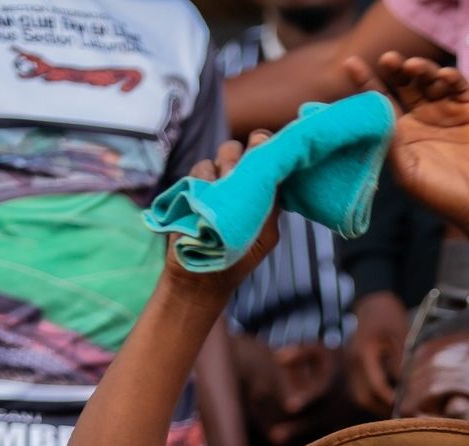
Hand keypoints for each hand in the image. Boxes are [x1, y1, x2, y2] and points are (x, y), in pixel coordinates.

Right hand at [164, 134, 280, 295]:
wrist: (204, 277)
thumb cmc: (240, 257)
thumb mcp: (266, 233)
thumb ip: (273, 202)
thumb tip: (277, 170)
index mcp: (257, 189)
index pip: (261, 154)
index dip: (261, 146)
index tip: (261, 148)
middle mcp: (234, 182)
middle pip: (236, 149)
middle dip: (237, 158)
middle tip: (236, 177)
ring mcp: (212, 184)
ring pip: (216, 158)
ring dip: (220, 172)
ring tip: (220, 194)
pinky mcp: (191, 189)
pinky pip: (198, 170)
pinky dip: (202, 180)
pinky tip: (205, 199)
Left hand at [344, 53, 468, 233]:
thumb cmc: (440, 194)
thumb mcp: (407, 170)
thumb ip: (390, 142)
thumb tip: (370, 114)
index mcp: (402, 132)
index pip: (381, 100)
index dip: (365, 81)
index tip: (350, 63)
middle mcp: (422, 117)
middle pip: (404, 83)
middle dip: (395, 69)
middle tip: (388, 60)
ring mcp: (447, 109)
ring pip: (429, 79)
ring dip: (421, 69)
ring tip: (413, 67)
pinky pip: (459, 85)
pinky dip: (450, 77)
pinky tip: (443, 76)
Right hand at [346, 291, 407, 414]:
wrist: (371, 302)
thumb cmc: (387, 316)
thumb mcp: (399, 334)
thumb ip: (400, 361)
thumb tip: (406, 387)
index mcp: (363, 353)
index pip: (375, 385)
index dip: (390, 399)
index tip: (405, 408)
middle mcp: (352, 363)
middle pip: (363, 397)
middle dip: (382, 409)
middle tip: (403, 415)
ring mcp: (350, 367)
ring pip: (360, 396)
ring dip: (376, 406)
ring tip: (397, 410)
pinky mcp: (353, 369)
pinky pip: (360, 390)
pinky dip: (373, 398)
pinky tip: (388, 400)